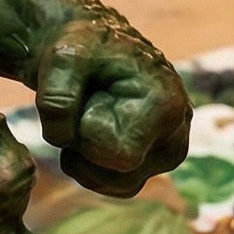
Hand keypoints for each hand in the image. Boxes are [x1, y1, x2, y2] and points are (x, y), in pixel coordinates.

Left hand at [33, 18, 192, 195]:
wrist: (90, 46)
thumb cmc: (82, 47)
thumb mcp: (63, 58)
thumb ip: (57, 95)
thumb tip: (62, 139)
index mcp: (167, 105)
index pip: (120, 156)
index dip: (87, 135)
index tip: (86, 99)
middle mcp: (176, 134)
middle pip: (120, 176)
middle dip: (87, 149)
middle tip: (84, 107)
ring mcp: (169, 151)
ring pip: (120, 185)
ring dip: (88, 160)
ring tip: (85, 117)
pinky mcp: (155, 161)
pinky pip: (120, 186)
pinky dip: (95, 168)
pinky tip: (86, 134)